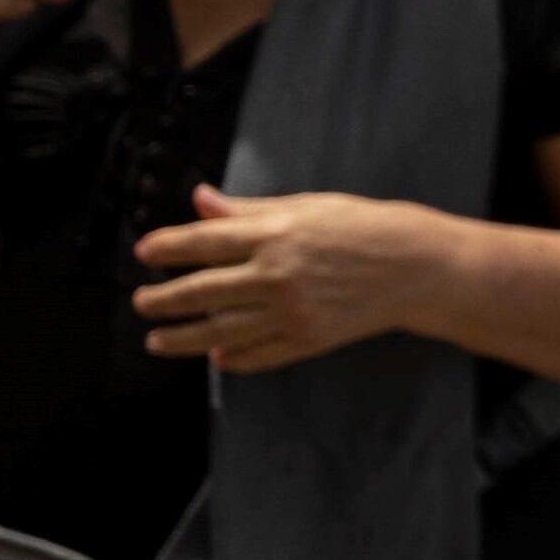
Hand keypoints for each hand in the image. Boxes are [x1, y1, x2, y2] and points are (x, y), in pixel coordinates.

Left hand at [131, 185, 438, 370]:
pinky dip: (232, 359)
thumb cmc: (364, 227)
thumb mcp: (308, 206)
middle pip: (200, 291)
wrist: (418, 267)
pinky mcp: (308, 339)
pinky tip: (215, 357)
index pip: (202, 242)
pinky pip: (257, 355)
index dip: (166, 247)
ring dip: (181, 338)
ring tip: (157, 339)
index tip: (144, 253)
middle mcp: (277, 275)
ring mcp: (291, 312)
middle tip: (141, 302)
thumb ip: (248, 210)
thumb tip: (200, 200)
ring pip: (219, 331)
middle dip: (162, 299)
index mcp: (275, 234)